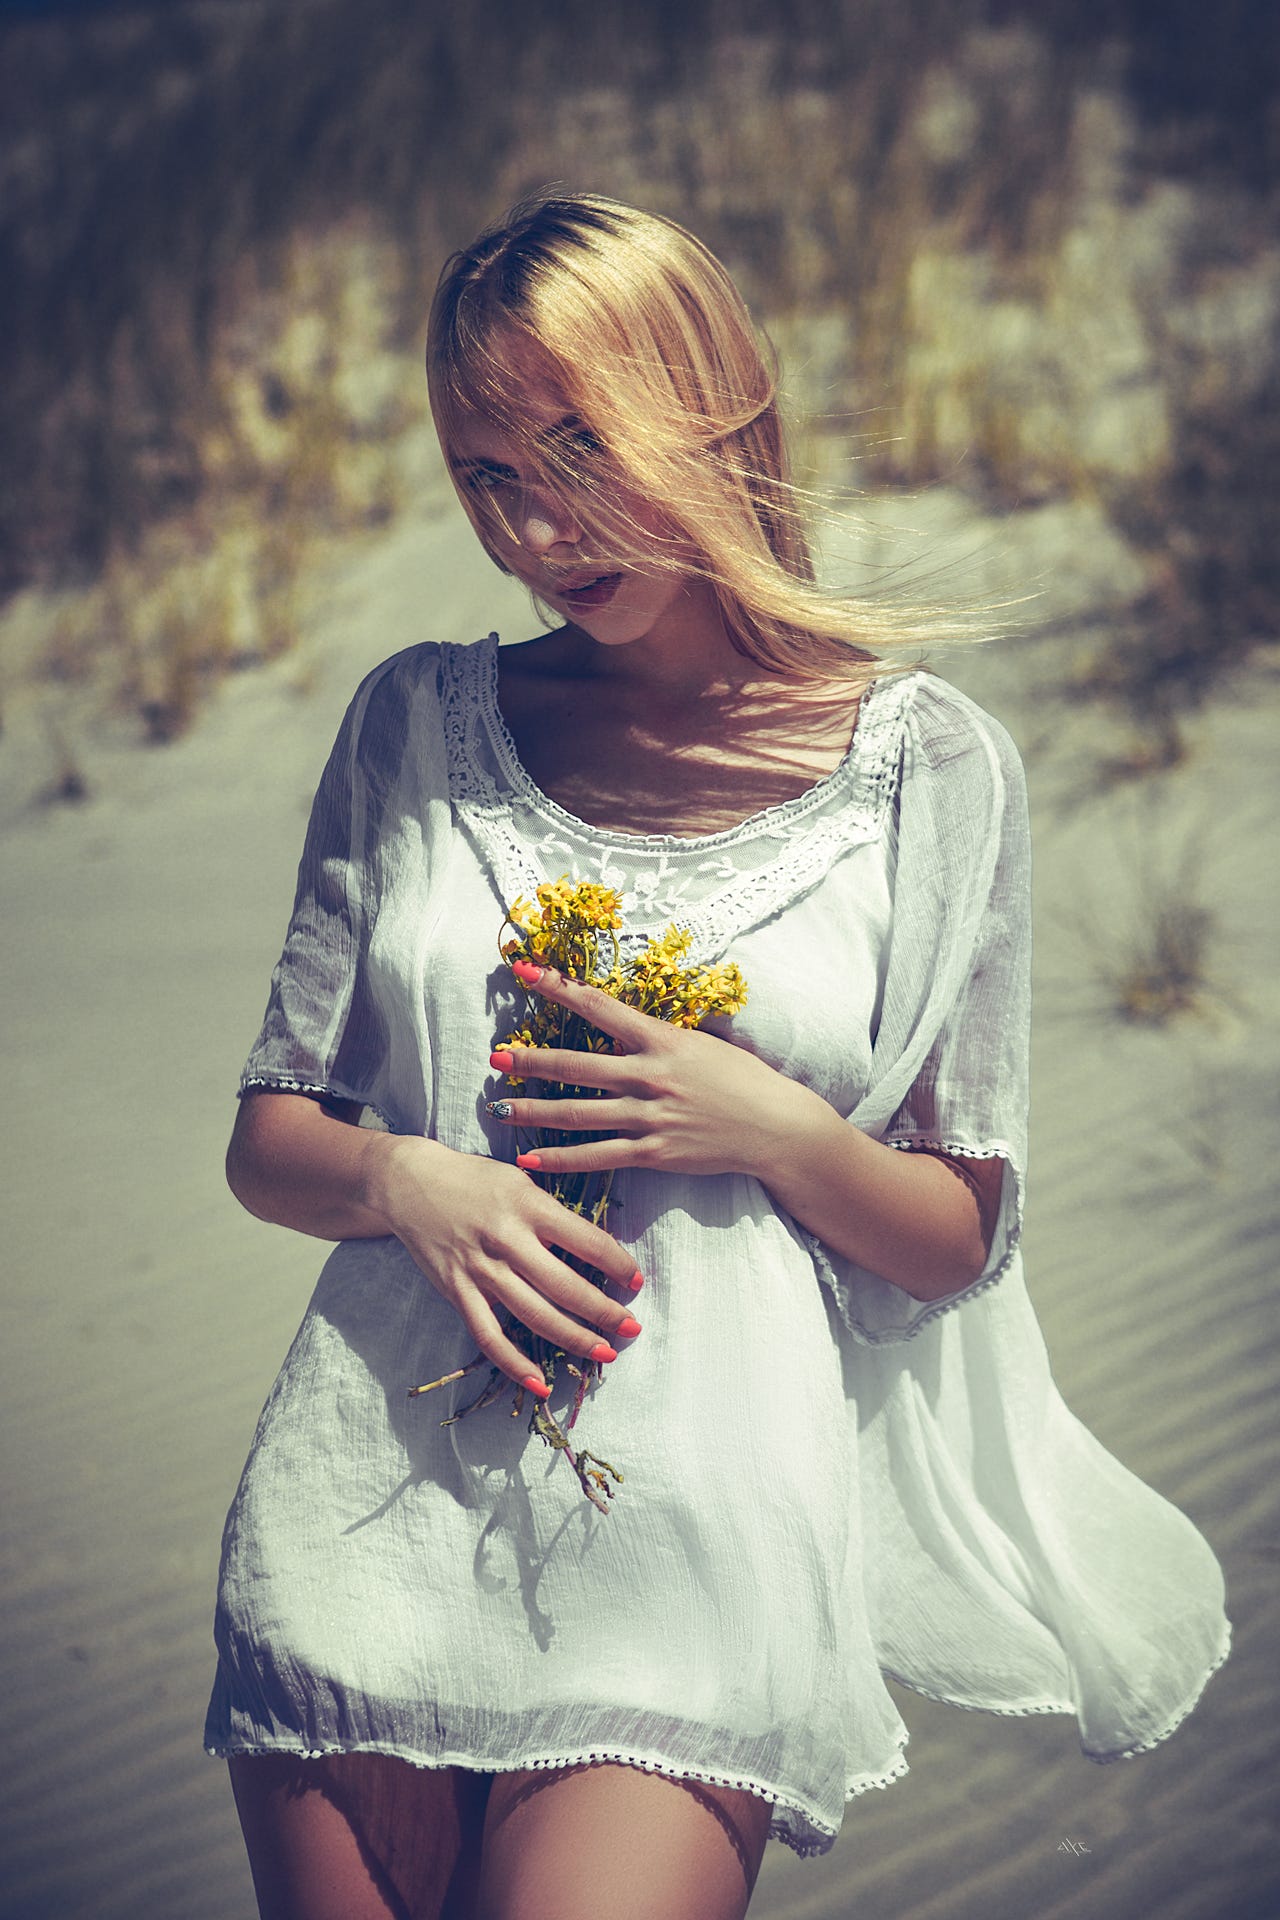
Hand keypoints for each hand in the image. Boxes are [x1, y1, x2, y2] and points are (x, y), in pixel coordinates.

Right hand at [372, 1133, 643, 1394]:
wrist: (410, 1182)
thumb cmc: (476, 1179)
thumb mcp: (521, 1182)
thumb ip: (553, 1214)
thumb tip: (594, 1250)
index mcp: (530, 1206)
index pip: (587, 1241)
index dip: (618, 1265)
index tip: (636, 1281)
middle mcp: (507, 1239)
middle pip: (566, 1286)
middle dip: (605, 1312)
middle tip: (632, 1330)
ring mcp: (480, 1269)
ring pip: (534, 1315)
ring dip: (574, 1338)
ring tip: (605, 1352)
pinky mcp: (456, 1291)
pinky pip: (488, 1336)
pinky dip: (514, 1364)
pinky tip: (541, 1382)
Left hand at [486, 961, 803, 1178]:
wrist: (774, 1126)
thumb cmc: (741, 1079)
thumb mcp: (701, 1044)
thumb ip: (658, 1039)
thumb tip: (622, 1029)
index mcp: (661, 1040)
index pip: (599, 1007)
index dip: (558, 987)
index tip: (525, 972)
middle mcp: (650, 1075)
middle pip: (576, 1065)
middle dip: (531, 1060)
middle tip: (495, 1057)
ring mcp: (650, 1115)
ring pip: (578, 1113)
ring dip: (534, 1111)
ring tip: (498, 1108)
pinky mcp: (653, 1152)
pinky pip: (597, 1157)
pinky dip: (561, 1158)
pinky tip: (530, 1159)